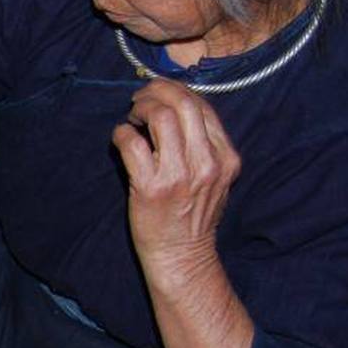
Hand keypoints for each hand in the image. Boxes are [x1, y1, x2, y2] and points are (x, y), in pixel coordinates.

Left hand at [114, 79, 240, 283]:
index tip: (159, 95)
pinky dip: (122, 133)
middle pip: (184, 104)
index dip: (176, 92)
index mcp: (226, 158)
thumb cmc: (193, 216)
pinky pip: (133, 143)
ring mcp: (179, 175)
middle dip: (157, 91)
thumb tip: (175, 110)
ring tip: (132, 117)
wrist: (182, 256)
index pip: (203, 107)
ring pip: (160, 117)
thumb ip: (204, 147)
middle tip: (140, 98)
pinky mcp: (151, 187)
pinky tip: (121, 137)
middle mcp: (207, 164)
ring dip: (140, 109)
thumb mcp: (215, 180)